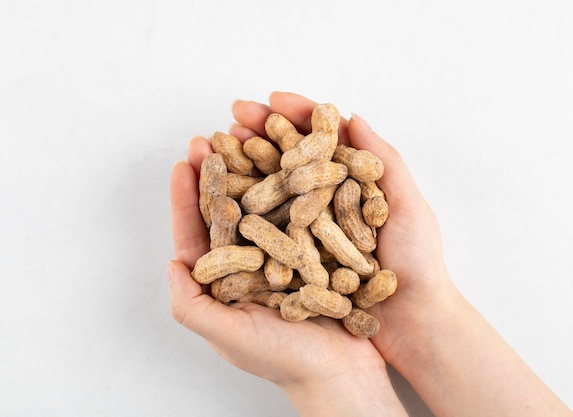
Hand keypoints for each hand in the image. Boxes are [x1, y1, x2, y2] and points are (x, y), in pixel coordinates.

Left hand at [168, 126, 406, 415]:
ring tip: (249, 136)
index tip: (185, 162)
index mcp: (224, 282)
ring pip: (265, 204)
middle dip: (220, 173)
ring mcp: (284, 256)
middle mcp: (252, 264)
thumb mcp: (229, 336)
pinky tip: (294, 159)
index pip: (199, 233)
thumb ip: (192, 306)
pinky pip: (302, 212)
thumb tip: (171, 264)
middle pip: (230, 211)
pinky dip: (296, 185)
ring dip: (256, 171)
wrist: (344, 373)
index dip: (187, 198)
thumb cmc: (285, 361)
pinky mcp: (315, 251)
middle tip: (214, 136)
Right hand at [230, 92, 454, 361]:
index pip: (320, 139)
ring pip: (272, 191)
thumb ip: (383, 161)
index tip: (270, 100)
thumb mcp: (407, 206)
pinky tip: (224, 196)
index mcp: (352, 182)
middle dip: (261, 134)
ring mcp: (309, 231)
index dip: (296, 116)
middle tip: (234, 116)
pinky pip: (267, 232)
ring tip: (219, 147)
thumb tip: (352, 116)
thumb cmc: (419, 264)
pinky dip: (246, 212)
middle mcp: (326, 203)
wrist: (412, 325)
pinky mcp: (297, 260)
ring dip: (245, 166)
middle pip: (289, 160)